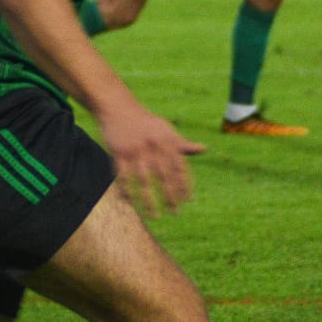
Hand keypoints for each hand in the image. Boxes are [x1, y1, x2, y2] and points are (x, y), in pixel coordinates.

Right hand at [97, 102, 203, 218]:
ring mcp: (135, 150)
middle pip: (164, 177)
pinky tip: (131, 203)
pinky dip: (127, 190)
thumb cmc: (145, 122)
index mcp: (167, 141)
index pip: (179, 167)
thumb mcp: (166, 129)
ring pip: (144, 181)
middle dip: (171, 196)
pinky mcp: (118, 153)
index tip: (188, 200)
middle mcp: (154, 146)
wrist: (118, 106)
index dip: (185, 184)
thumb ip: (182, 144)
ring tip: (155, 215)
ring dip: (149, 200)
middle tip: (175, 212)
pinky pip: (123, 177)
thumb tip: (204, 149)